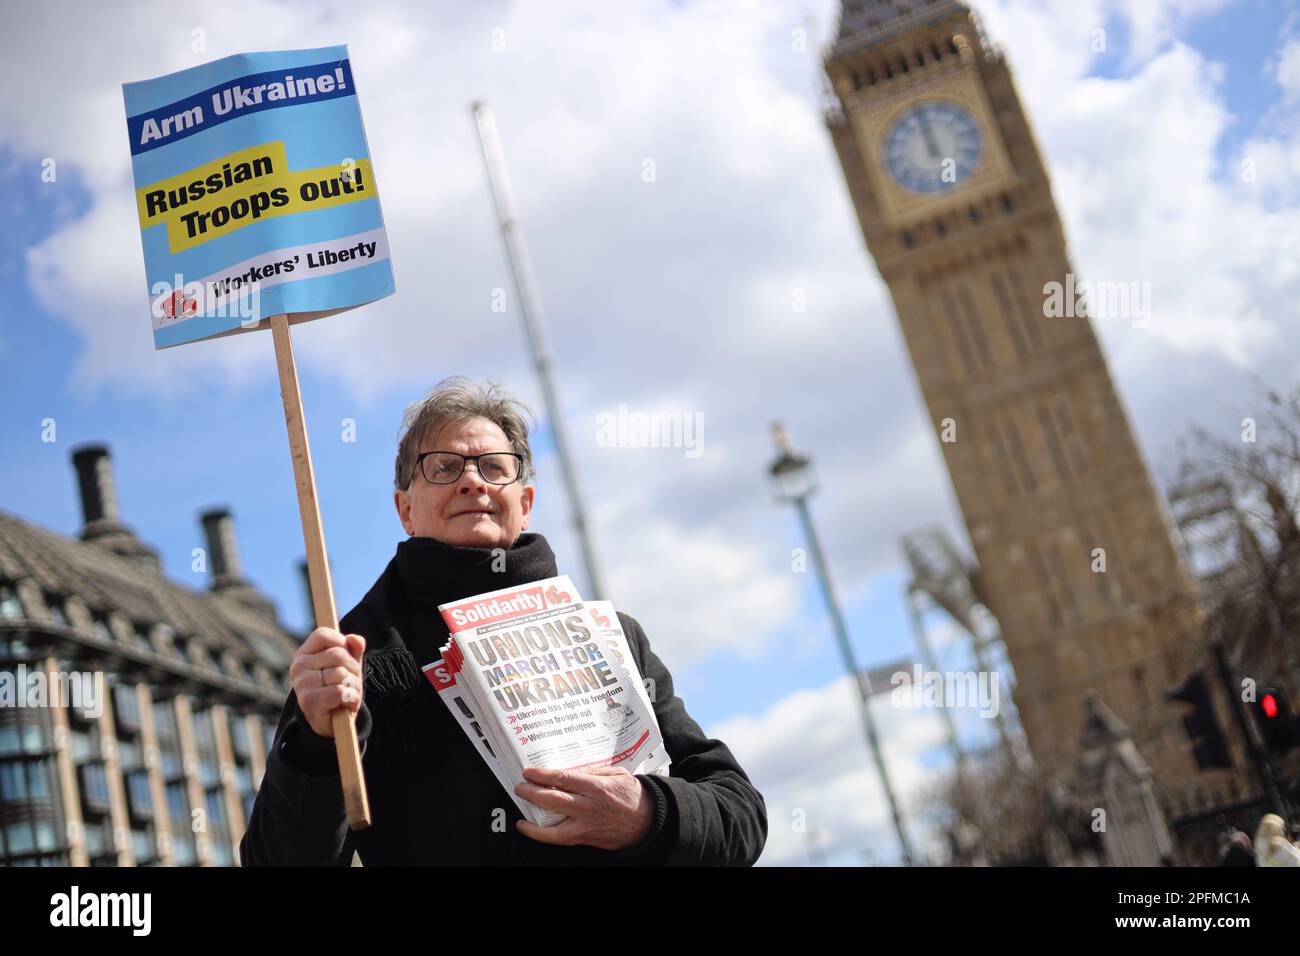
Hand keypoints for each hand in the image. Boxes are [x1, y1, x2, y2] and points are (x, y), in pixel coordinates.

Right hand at [289, 627, 364, 737]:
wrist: (331, 723)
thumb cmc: (339, 689)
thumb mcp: (349, 666)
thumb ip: (353, 650)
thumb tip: (356, 640)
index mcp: (305, 653)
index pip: (323, 634)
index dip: (341, 642)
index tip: (346, 657)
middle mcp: (299, 666)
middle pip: (338, 654)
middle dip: (353, 669)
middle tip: (350, 682)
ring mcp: (301, 683)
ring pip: (341, 673)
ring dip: (353, 686)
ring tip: (347, 694)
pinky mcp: (308, 700)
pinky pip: (339, 691)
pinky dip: (351, 698)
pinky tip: (346, 704)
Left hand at [514, 766, 653, 850]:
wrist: (648, 821)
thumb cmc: (632, 795)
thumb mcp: (616, 774)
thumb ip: (593, 771)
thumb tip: (570, 770)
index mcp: (597, 787)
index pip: (564, 779)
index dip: (543, 775)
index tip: (528, 772)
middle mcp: (589, 808)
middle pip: (554, 801)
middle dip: (532, 793)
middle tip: (519, 787)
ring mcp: (587, 826)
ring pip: (554, 829)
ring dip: (533, 823)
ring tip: (521, 816)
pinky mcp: (586, 839)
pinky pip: (561, 839)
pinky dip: (544, 835)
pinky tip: (533, 830)